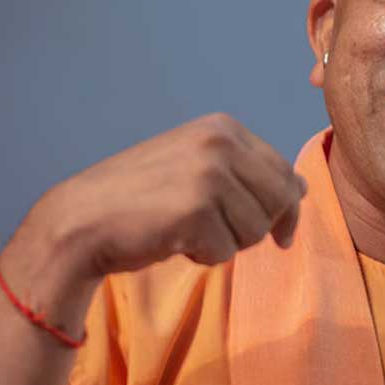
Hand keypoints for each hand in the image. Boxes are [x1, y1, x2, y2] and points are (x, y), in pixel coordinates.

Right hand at [16, 113, 306, 282]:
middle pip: (279, 203)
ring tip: (186, 229)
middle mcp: (220, 142)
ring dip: (225, 243)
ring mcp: (208, 174)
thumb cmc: (143, 200)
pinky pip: (227, 252)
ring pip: (256, 231)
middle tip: (214, 229)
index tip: (279, 232)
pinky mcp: (195, 209)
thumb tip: (302, 189)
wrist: (82, 220)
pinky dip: (203, 257)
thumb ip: (249, 173)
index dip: (285, 209)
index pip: (285, 172)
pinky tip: (173, 241)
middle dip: (255, 227)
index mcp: (223, 127)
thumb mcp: (199, 169)